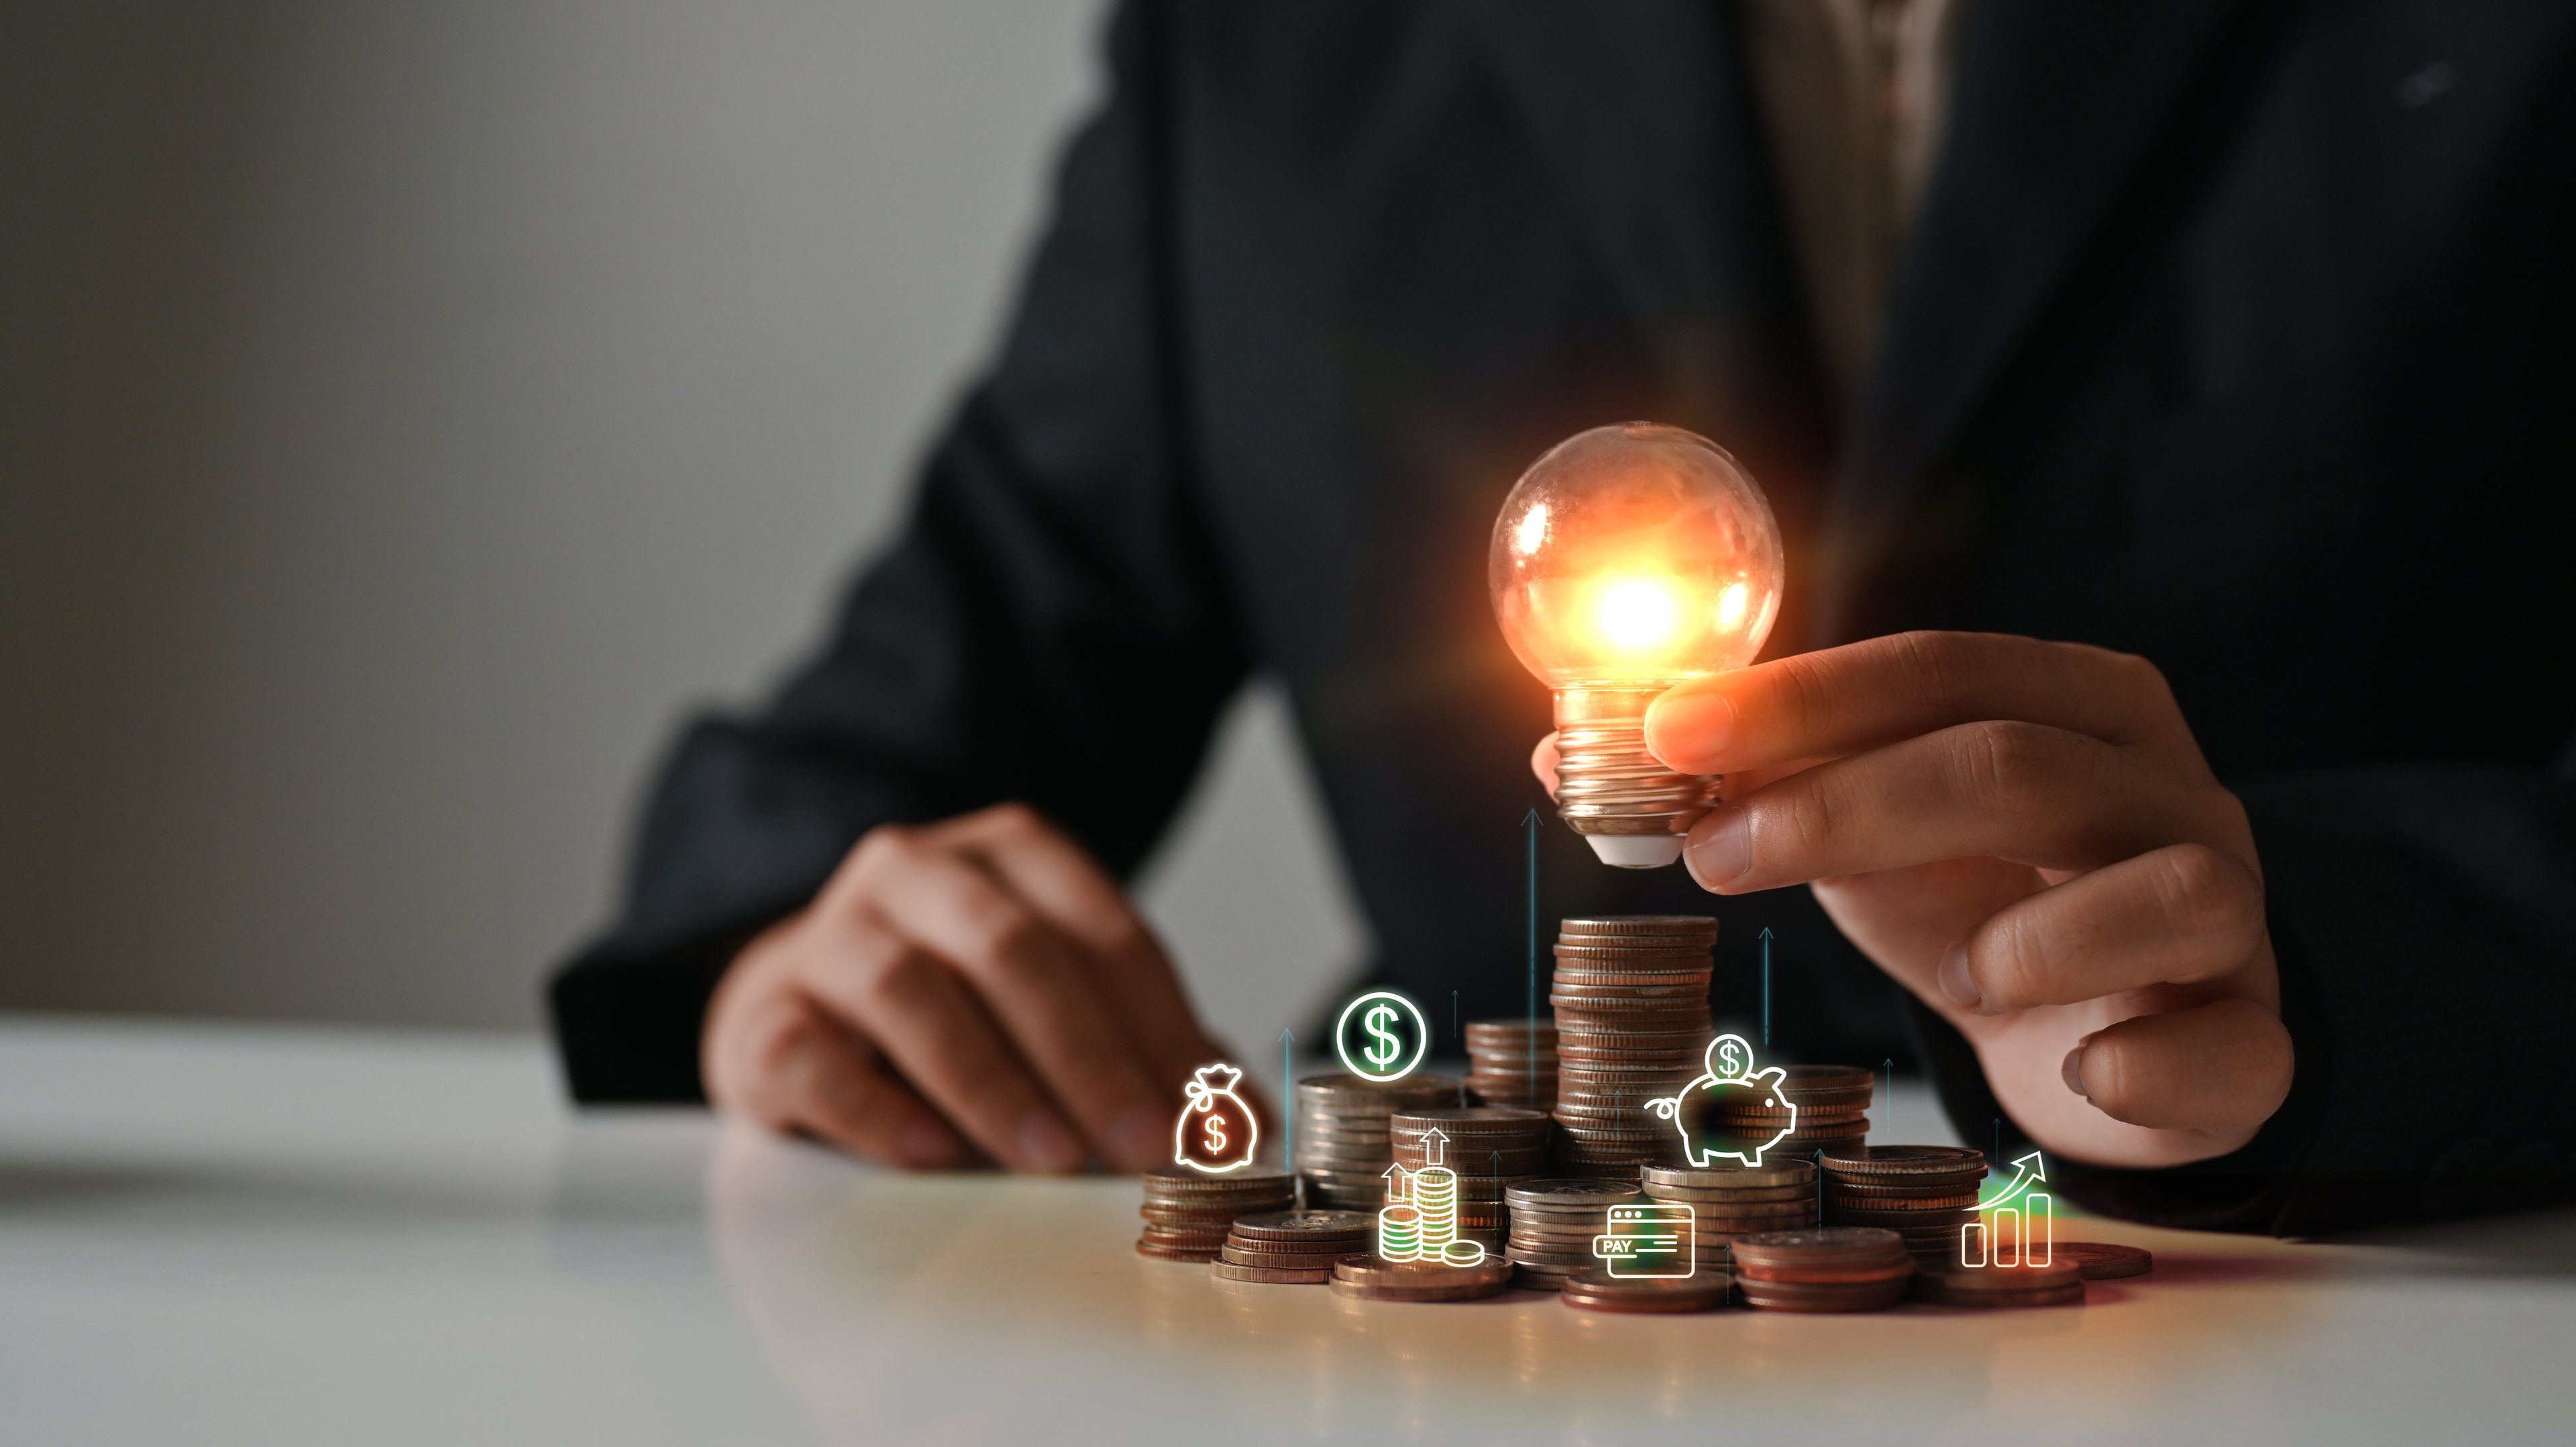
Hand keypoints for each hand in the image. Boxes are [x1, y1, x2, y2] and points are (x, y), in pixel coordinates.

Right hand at [702, 803, 1231, 1171]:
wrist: (799, 1011)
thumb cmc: (958, 1012)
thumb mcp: (1057, 1009)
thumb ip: (1148, 1052)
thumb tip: (1246, 1122)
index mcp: (1010, 854)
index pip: (1106, 932)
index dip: (1167, 1030)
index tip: (1214, 1120)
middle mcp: (915, 871)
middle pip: (1014, 950)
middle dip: (1092, 1056)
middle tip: (1144, 1146)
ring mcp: (829, 936)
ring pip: (911, 990)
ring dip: (994, 1082)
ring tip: (1050, 1159)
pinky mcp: (761, 1016)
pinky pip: (814, 1054)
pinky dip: (878, 1107)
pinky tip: (932, 1154)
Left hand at [1533, 632, 2292, 1168]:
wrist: (2117, 1031)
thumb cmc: (1985, 904)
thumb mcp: (1868, 834)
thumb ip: (1755, 786)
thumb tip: (1561, 757)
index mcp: (2078, 708)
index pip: (1943, 670)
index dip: (1801, 699)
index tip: (1664, 729)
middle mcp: (2168, 790)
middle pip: (2018, 762)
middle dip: (1848, 803)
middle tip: (1713, 852)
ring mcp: (2230, 913)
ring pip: (2173, 886)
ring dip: (2039, 933)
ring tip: (1962, 973)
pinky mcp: (2253, 1037)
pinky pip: (2238, 1045)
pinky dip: (2157, 1062)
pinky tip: (2086, 1070)